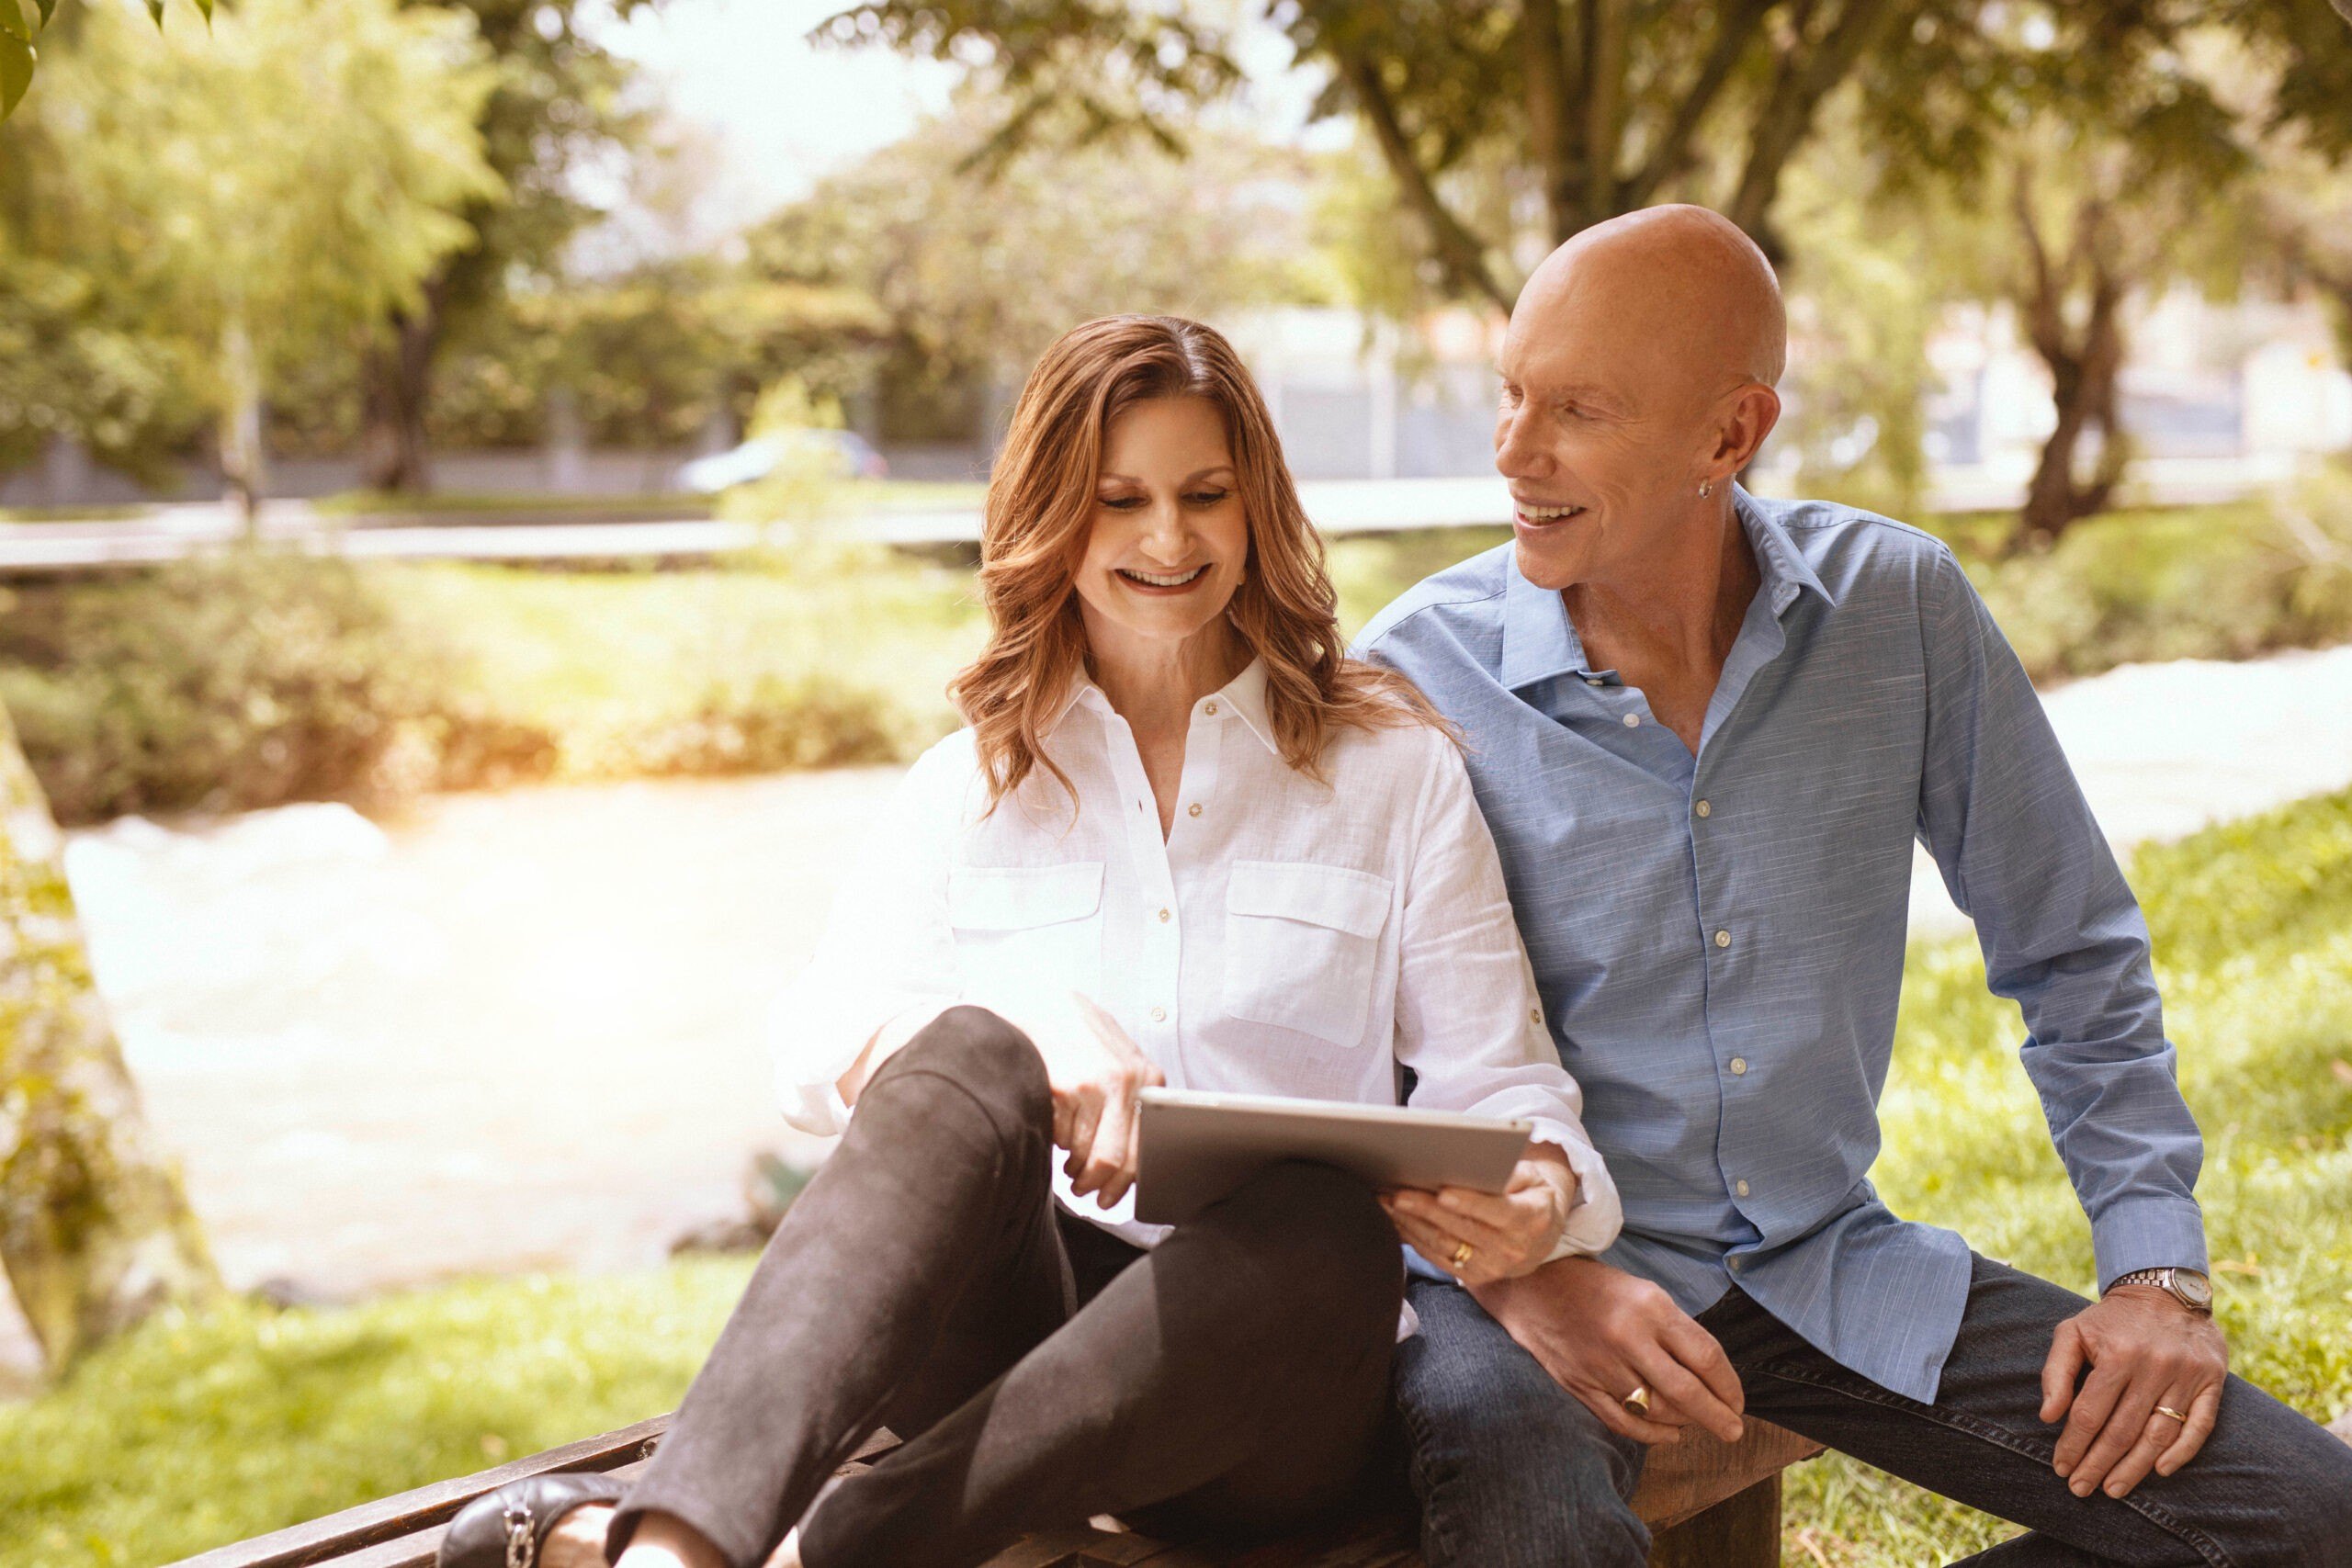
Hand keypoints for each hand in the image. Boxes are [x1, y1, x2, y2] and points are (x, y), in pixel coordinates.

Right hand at [990, 990, 1163, 1208]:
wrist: (1048, 1006)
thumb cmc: (1088, 1043)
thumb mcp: (1124, 1065)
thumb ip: (1135, 1104)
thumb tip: (1134, 1165)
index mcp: (1148, 1081)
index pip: (1142, 1150)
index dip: (1126, 1183)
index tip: (1111, 1197)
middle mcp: (1123, 1084)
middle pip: (1111, 1159)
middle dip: (1096, 1185)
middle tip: (1086, 1192)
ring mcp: (1091, 1086)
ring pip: (1082, 1152)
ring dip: (1073, 1167)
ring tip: (1070, 1165)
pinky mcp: (1061, 1088)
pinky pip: (1059, 1135)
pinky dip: (1057, 1144)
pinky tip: (1059, 1136)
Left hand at [1380, 1147, 1577, 1285]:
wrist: (1542, 1238)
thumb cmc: (1531, 1195)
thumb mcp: (1532, 1178)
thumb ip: (1510, 1173)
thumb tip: (1476, 1165)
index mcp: (1531, 1220)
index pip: (1498, 1212)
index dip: (1470, 1203)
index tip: (1443, 1191)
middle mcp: (1512, 1249)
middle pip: (1462, 1228)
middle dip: (1426, 1210)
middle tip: (1397, 1193)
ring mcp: (1491, 1267)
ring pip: (1444, 1244)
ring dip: (1411, 1224)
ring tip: (1386, 1202)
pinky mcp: (1472, 1277)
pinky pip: (1437, 1258)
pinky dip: (1413, 1238)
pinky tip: (1395, 1220)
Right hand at [1469, 1255, 1744, 1446]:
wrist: (1531, 1283)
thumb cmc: (1596, 1287)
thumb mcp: (1644, 1292)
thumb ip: (1675, 1331)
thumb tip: (1710, 1376)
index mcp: (1650, 1307)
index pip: (1705, 1356)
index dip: (1729, 1385)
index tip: (1738, 1401)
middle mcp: (1627, 1337)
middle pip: (1686, 1391)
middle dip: (1718, 1417)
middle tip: (1734, 1430)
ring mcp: (1601, 1364)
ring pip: (1656, 1410)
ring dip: (1685, 1422)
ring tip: (1698, 1422)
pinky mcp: (1579, 1384)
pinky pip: (1623, 1422)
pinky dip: (1652, 1434)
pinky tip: (1669, 1435)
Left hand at [2041, 1285, 2227, 1499]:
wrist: (2165, 1291)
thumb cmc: (2111, 1320)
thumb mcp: (2072, 1332)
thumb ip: (2055, 1372)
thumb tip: (2047, 1416)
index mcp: (2116, 1354)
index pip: (2089, 1413)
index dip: (2073, 1445)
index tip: (2061, 1468)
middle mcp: (2153, 1366)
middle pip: (2122, 1430)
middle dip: (2098, 1464)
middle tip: (2082, 1489)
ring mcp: (2186, 1376)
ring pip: (2158, 1435)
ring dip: (2134, 1468)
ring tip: (2113, 1489)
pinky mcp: (2211, 1382)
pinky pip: (2200, 1426)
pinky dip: (2181, 1452)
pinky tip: (2160, 1471)